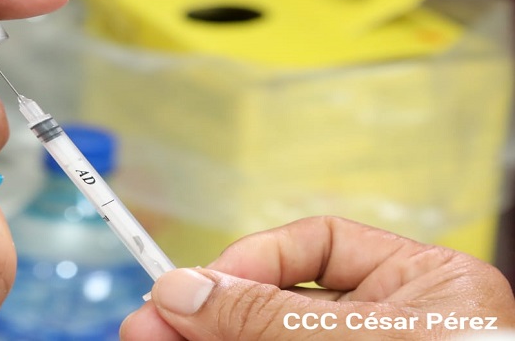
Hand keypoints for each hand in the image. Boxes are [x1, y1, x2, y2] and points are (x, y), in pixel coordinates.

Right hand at [121, 216, 514, 339]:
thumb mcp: (354, 340)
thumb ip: (270, 316)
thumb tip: (184, 289)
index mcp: (428, 286)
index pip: (321, 244)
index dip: (251, 259)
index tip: (195, 286)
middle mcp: (394, 325)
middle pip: (280, 303)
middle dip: (213, 313)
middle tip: (148, 323)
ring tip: (148, 340)